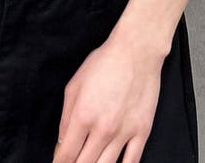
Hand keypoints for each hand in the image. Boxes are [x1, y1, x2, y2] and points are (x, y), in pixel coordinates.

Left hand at [52, 33, 164, 162]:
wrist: (136, 51)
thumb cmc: (105, 63)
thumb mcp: (75, 85)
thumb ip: (66, 117)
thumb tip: (62, 141)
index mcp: (83, 115)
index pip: (67, 154)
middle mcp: (103, 128)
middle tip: (73, 162)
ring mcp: (124, 132)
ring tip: (90, 161)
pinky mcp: (142, 131)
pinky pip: (131, 162)